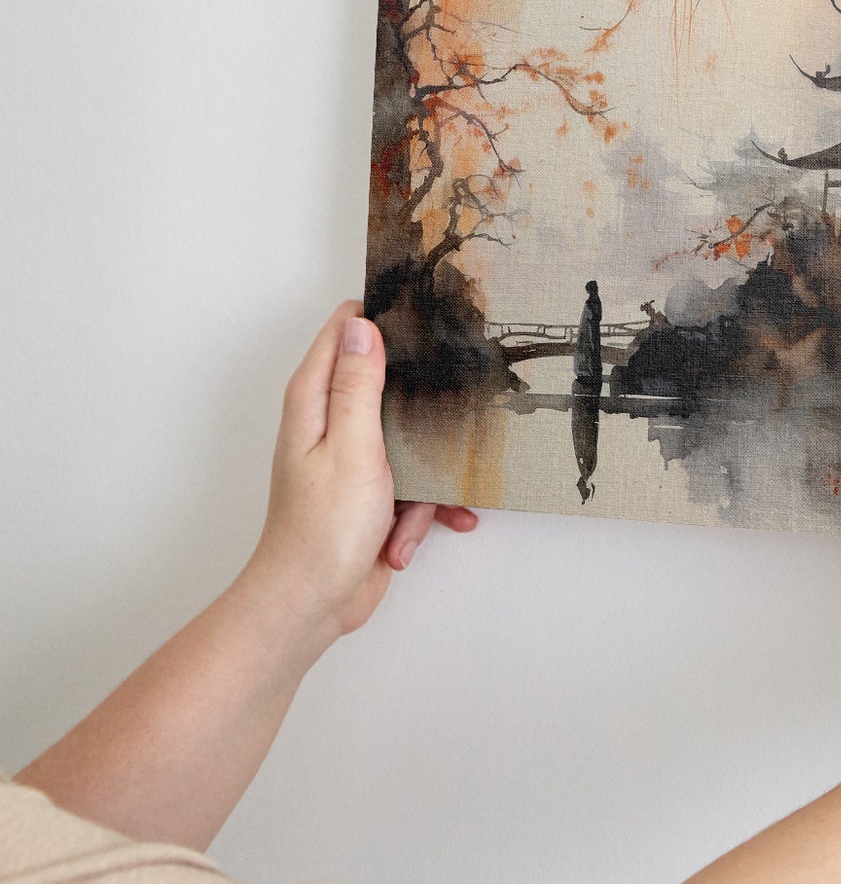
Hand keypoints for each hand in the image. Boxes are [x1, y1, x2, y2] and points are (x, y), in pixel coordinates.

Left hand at [239, 301, 476, 647]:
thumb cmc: (322, 530)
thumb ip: (358, 385)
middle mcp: (328, 423)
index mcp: (313, 402)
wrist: (312, 603)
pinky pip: (413, 483)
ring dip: (423, 475)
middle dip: (421, 403)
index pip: (345, 332)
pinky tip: (413, 534)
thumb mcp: (351, 447)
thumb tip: (362, 325)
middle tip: (447, 412)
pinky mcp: (371, 491)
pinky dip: (420, 509)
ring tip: (412, 508)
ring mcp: (351, 458)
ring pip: (409, 437)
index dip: (383, 318)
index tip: (426, 318)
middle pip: (386, 382)